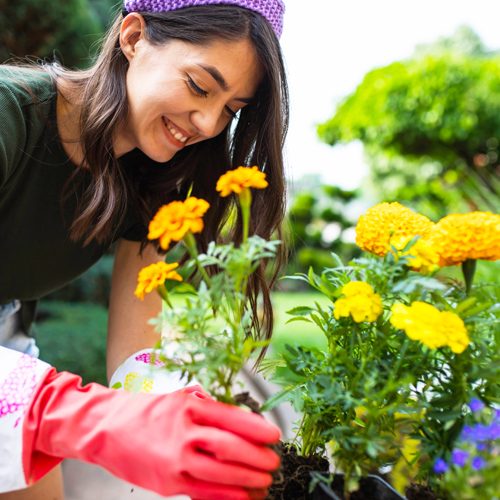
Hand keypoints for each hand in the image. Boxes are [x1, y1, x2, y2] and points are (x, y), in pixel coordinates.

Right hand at [23, 369, 279, 499]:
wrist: (105, 428)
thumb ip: (207, 410)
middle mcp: (183, 431)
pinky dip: (225, 495)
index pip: (231, 417)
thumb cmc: (144, 411)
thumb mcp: (179, 399)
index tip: (274, 435)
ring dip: (247, 478)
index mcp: (189, 406)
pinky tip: (241, 495)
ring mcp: (175, 459)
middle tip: (273, 461)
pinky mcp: (167, 482)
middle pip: (229, 446)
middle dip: (257, 456)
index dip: (256, 428)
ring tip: (264, 480)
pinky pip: (203, 491)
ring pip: (220, 471)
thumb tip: (238, 423)